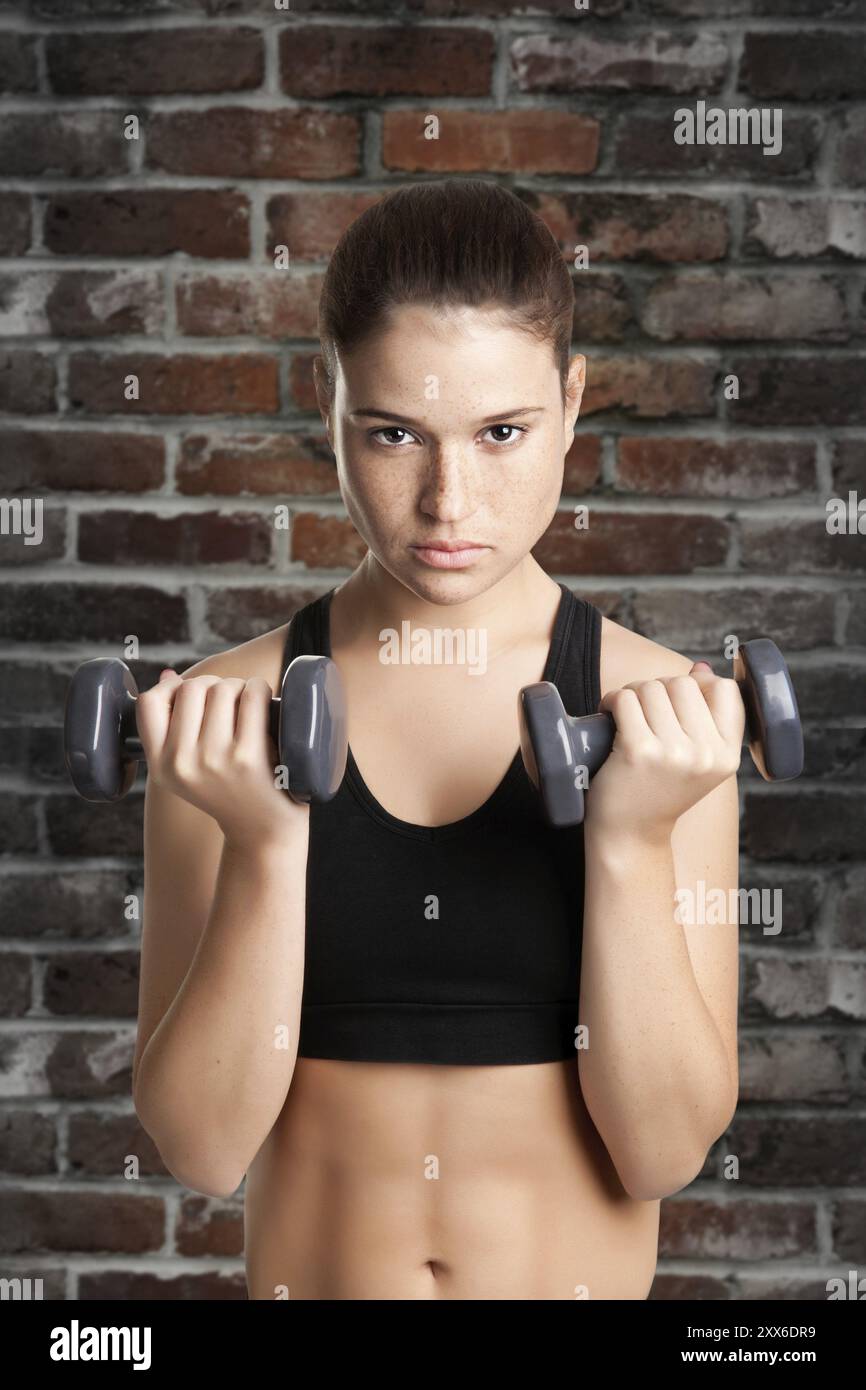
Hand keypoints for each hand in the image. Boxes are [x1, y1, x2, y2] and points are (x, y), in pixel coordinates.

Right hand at [135, 670, 308, 849]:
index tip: (194, 699)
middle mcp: (181, 763)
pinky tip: (265, 708)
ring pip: (223, 687)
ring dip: (240, 688)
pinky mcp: (249, 757)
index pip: (149, 703)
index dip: (172, 689)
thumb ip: (172, 726)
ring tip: (248, 710)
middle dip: (214, 686)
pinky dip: (261, 691)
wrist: (263, 833)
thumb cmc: (229, 791)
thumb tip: (168, 676)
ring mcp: (214, 759)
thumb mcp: (187, 770)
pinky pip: (253, 695)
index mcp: (160, 766)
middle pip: (192, 687)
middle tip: (231, 706)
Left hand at [583, 662, 744, 842]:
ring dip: (631, 694)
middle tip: (642, 712)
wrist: (630, 834)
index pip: (725, 690)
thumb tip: (702, 669)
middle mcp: (706, 754)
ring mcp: (674, 753)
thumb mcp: (698, 761)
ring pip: (651, 687)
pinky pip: (625, 699)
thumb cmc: (659, 791)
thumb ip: (705, 717)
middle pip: (682, 683)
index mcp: (727, 755)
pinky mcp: (639, 751)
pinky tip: (609, 716)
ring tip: (625, 716)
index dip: (699, 685)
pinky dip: (612, 701)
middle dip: (657, 689)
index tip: (676, 702)